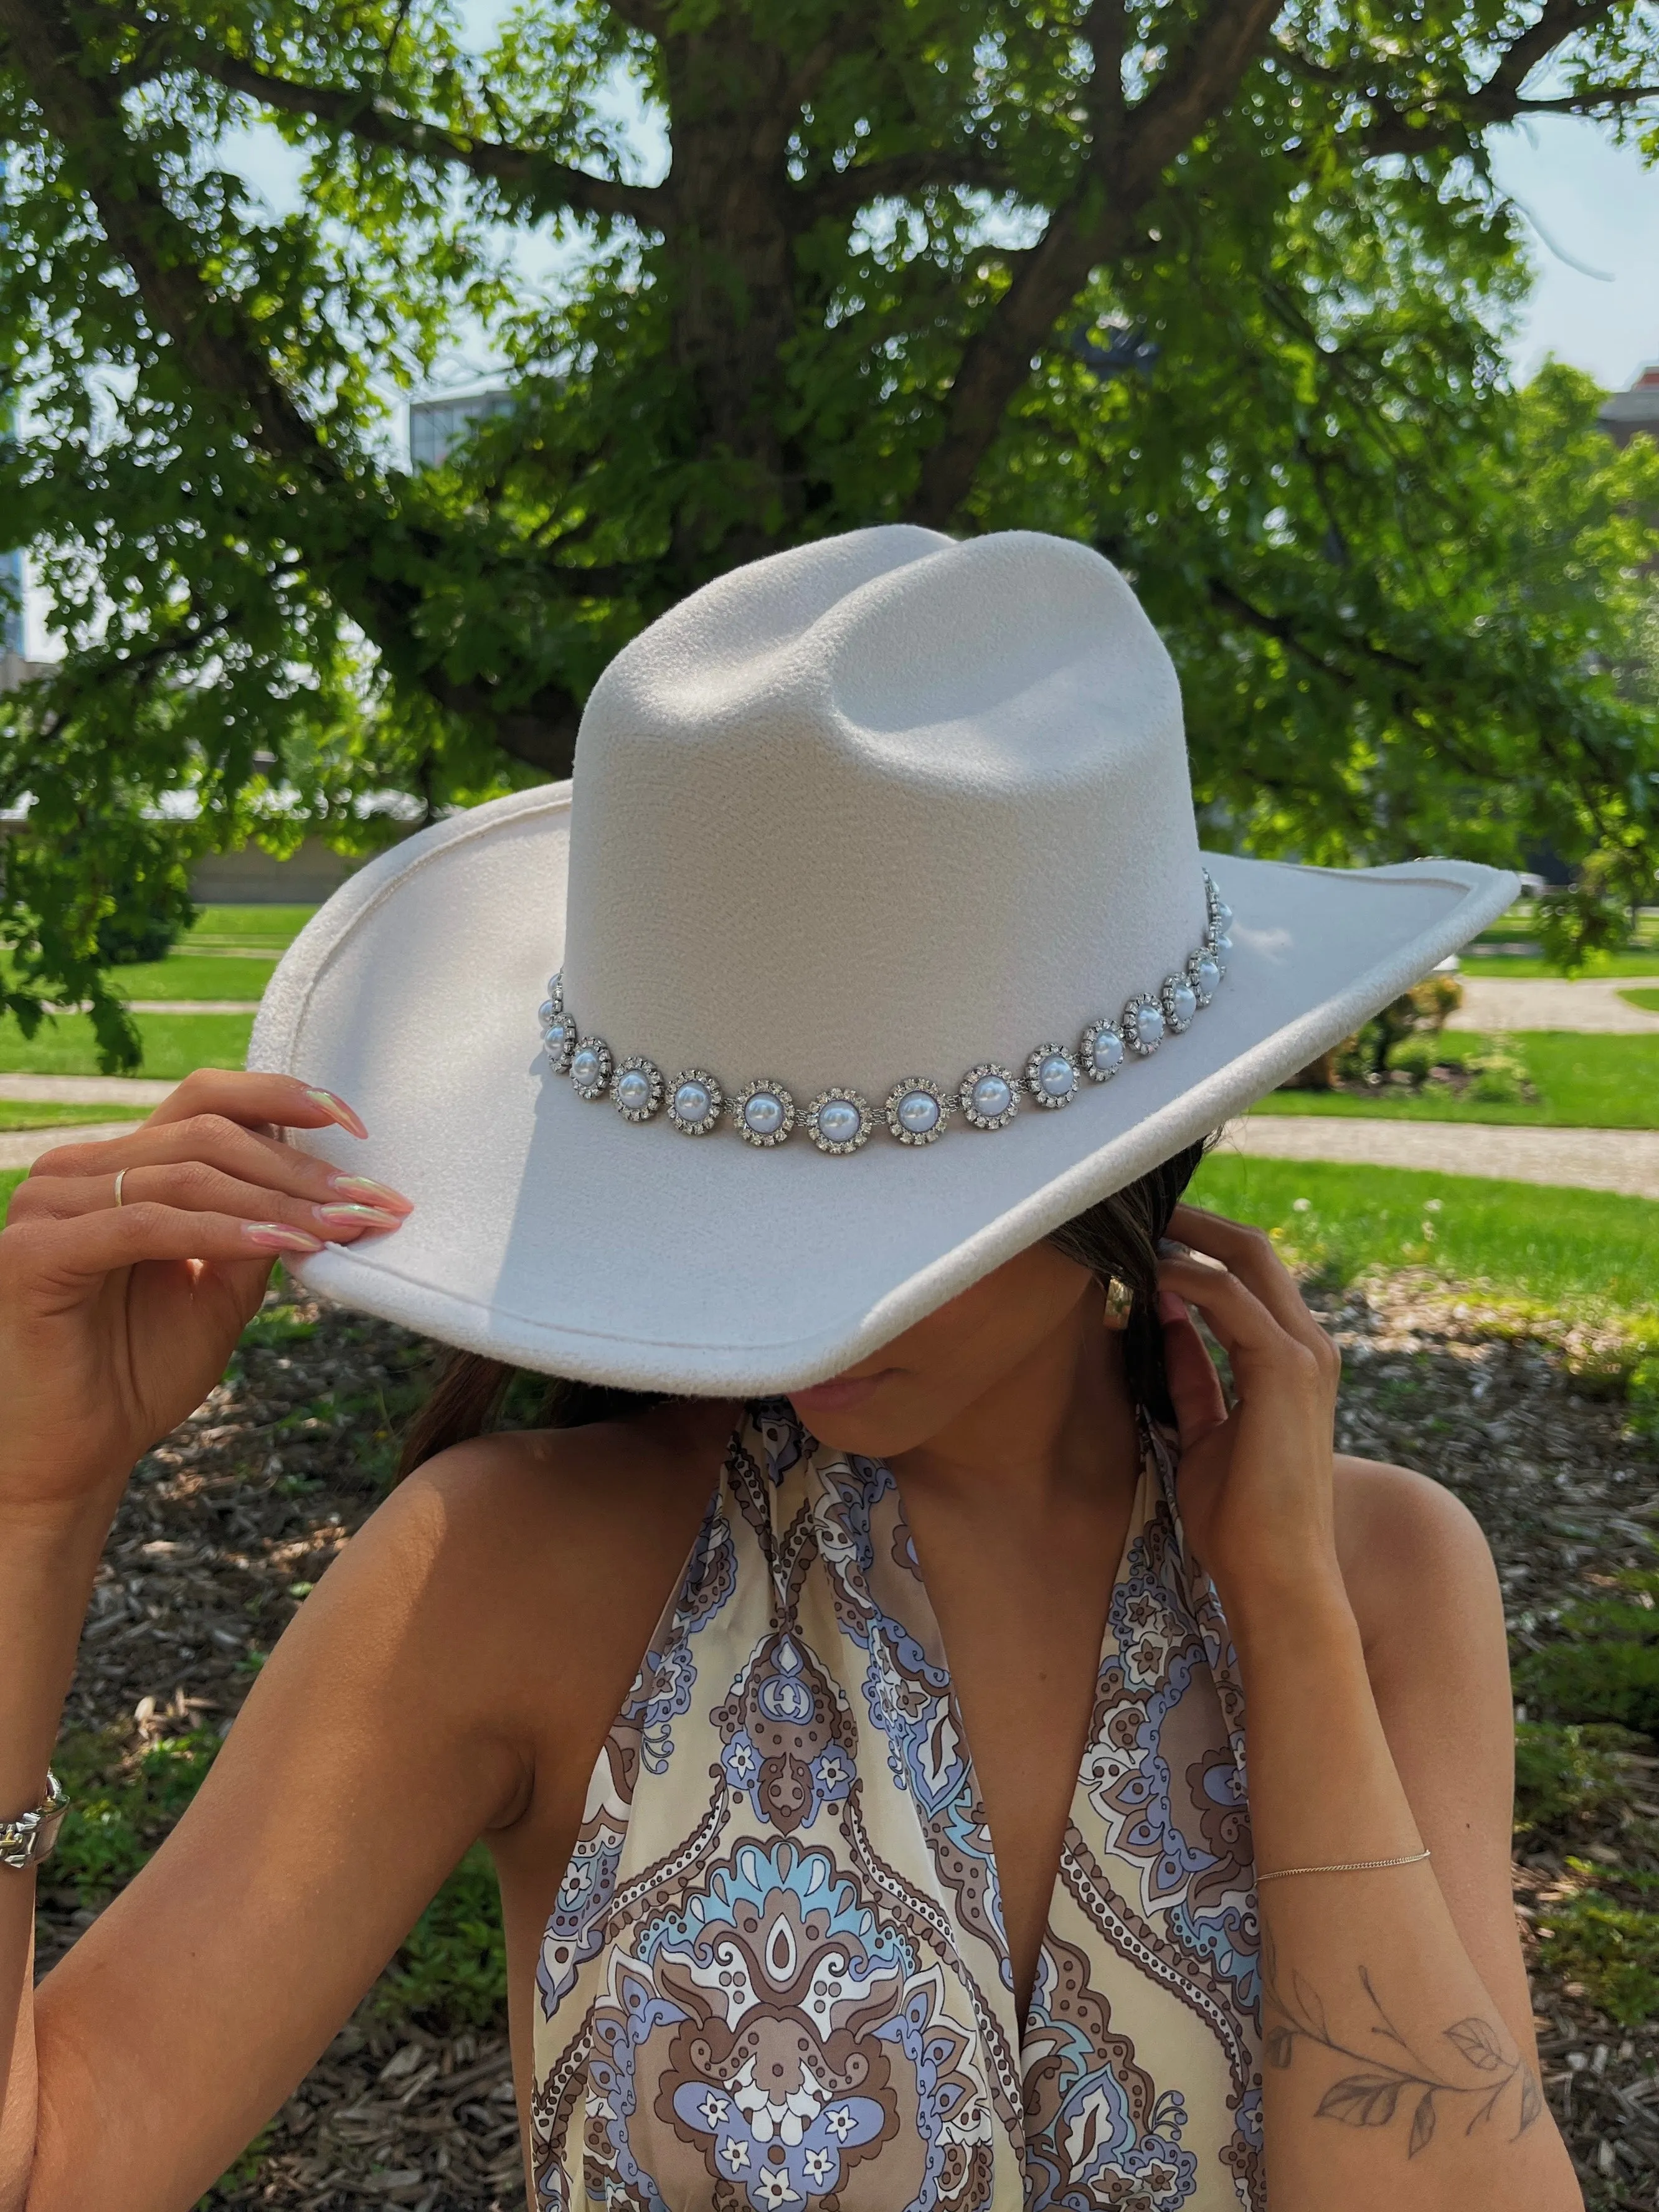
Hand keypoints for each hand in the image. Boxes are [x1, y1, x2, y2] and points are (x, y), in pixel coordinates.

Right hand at [0, 1070, 412, 1522]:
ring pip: (185, 1177)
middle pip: (205, 1135)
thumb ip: (258, 1226)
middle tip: (372, 1200)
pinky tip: (281, 1245)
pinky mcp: (33, 1253)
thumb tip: (325, 1181)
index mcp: (118, 1168)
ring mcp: (48, 1206)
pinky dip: (221, 1232)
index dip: (281, 1098)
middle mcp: (77, 1173)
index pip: (203, 1100)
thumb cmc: (142, 1371)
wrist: (78, 1456)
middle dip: (300, 1169)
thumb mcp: (222, 1288)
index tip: (354, 1123)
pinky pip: (145, 1226)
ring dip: (277, 1203)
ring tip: (343, 1227)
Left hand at [1155, 1203, 1345, 1633]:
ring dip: (1186, 1237)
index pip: (1250, 1276)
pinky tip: (1145, 1275)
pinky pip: (1229, 1299)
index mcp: (1292, 1359)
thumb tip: (1163, 1316)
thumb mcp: (1203, 1428)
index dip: (1200, 1245)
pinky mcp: (1285, 1370)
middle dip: (1195, 1222)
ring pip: (1247, 1260)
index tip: (1147, 1230)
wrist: (1276, 1575)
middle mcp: (1308, 1346)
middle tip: (1138, 1205)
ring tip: (1133, 1226)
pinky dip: (1184, 1278)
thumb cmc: (1239, 1517)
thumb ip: (1192, 1371)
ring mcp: (1304, 1355)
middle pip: (1253, 1252)